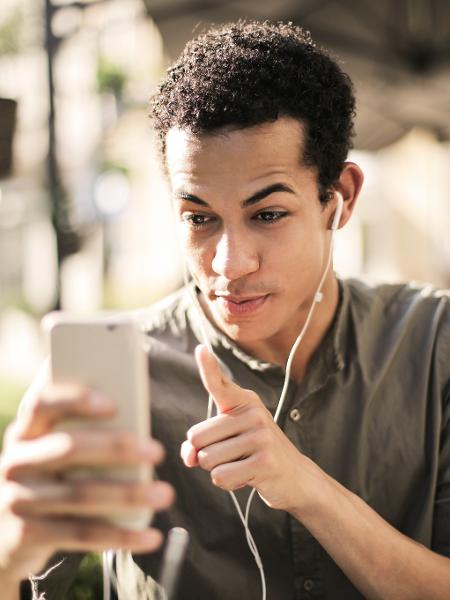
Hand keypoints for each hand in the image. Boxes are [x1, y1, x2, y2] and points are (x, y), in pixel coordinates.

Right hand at [0, 364, 173, 585]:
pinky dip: (121, 536)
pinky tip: (151, 536)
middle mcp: (16, 462)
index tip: (114, 404)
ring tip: (165, 494)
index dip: (76, 400)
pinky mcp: (26, 536)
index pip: (42, 404)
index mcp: (25, 431)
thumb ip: (82, 433)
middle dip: (117, 448)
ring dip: (129, 494)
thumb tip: (139, 422)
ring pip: (81, 494)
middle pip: (69, 448)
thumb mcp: (51, 451)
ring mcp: (18, 500)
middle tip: (158, 451)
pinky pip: (81, 535)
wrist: (2, 536)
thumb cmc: (48, 477)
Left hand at [181, 345, 321, 512]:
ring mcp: (261, 436)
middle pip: (197, 437)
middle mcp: (253, 413)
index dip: (208, 367)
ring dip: (217, 469)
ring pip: (207, 459)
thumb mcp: (227, 442)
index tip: (200, 348)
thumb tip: (189, 456)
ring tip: (242, 464)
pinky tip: (247, 477)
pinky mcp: (265, 461)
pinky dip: (228, 483)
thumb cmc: (253, 455)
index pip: (219, 383)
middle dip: (205, 454)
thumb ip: (200, 444)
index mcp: (244, 401)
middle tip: (233, 455)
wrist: (294, 477)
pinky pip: (221, 476)